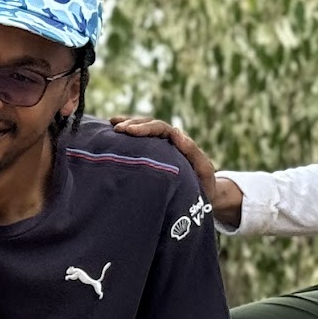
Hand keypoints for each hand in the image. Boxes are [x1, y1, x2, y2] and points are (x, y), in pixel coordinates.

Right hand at [109, 116, 242, 227]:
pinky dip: (127, 134)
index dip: (145, 128)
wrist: (206, 194)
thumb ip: (192, 151)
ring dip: (128, 124)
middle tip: (117, 129)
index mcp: (180, 142)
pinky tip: (111, 132)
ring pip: (143, 129)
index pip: (161, 128)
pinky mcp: (153, 153)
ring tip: (111, 124)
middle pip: (150, 124)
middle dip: (133, 124)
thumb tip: (176, 132)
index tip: (130, 132)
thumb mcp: (203, 169)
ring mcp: (161, 146)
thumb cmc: (205, 185)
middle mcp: (170, 140)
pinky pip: (140, 140)